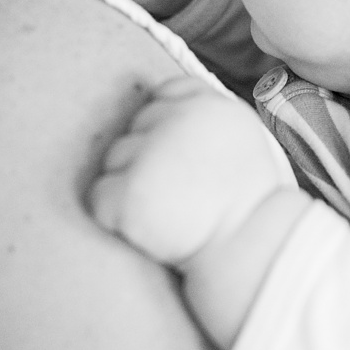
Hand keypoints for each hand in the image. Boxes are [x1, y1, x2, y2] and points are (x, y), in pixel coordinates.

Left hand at [89, 77, 285, 265]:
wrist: (250, 254)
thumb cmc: (247, 208)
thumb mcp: (242, 144)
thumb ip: (204, 121)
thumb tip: (159, 108)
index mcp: (210, 107)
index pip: (162, 94)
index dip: (162, 126)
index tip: (178, 159)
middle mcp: (179, 120)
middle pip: (134, 127)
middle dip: (145, 157)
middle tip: (175, 193)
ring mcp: (151, 155)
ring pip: (113, 159)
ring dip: (128, 185)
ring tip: (167, 212)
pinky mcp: (128, 193)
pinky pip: (100, 196)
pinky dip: (114, 215)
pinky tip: (149, 228)